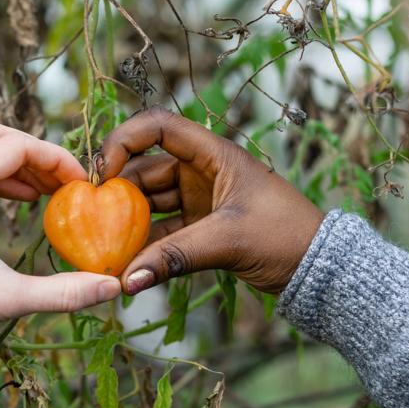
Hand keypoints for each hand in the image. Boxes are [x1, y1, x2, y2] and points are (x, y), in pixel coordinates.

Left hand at [0, 120, 121, 341]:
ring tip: (46, 194)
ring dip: (14, 164)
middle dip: (32, 152)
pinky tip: (18, 203)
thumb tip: (112, 287)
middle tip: (60, 181)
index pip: (15, 146)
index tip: (80, 184)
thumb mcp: (7, 298)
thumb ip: (63, 292)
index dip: (55, 159)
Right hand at [101, 106, 323, 294]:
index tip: (102, 173)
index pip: (158, 127)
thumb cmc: (285, 237)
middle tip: (90, 219)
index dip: (124, 141)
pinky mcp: (201, 228)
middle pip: (145, 168)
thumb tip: (127, 280)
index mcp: (213, 154)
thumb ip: (175, 257)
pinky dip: (145, 246)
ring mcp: (200, 199)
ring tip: (103, 246)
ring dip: (127, 222)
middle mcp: (202, 171)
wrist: (318, 268)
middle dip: (117, 191)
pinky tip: (127, 264)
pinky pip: (162, 231)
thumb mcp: (229, 241)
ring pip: (150, 202)